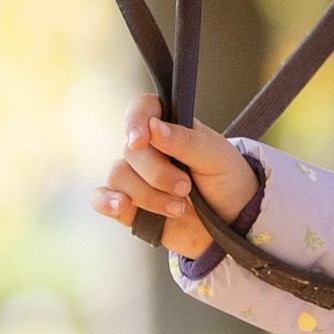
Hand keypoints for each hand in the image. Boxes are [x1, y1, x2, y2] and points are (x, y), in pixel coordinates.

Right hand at [91, 92, 258, 260]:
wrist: (231, 224)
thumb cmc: (227, 181)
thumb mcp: (216, 157)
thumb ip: (186, 141)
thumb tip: (153, 126)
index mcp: (171, 128)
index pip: (143, 108)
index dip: (135, 120)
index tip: (141, 141)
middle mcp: (149, 150)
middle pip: (131, 151)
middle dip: (158, 174)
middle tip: (186, 188)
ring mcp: (137, 178)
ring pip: (118, 177)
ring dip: (149, 196)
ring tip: (179, 208)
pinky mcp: (129, 206)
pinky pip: (101, 199)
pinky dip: (106, 202)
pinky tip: (122, 206)